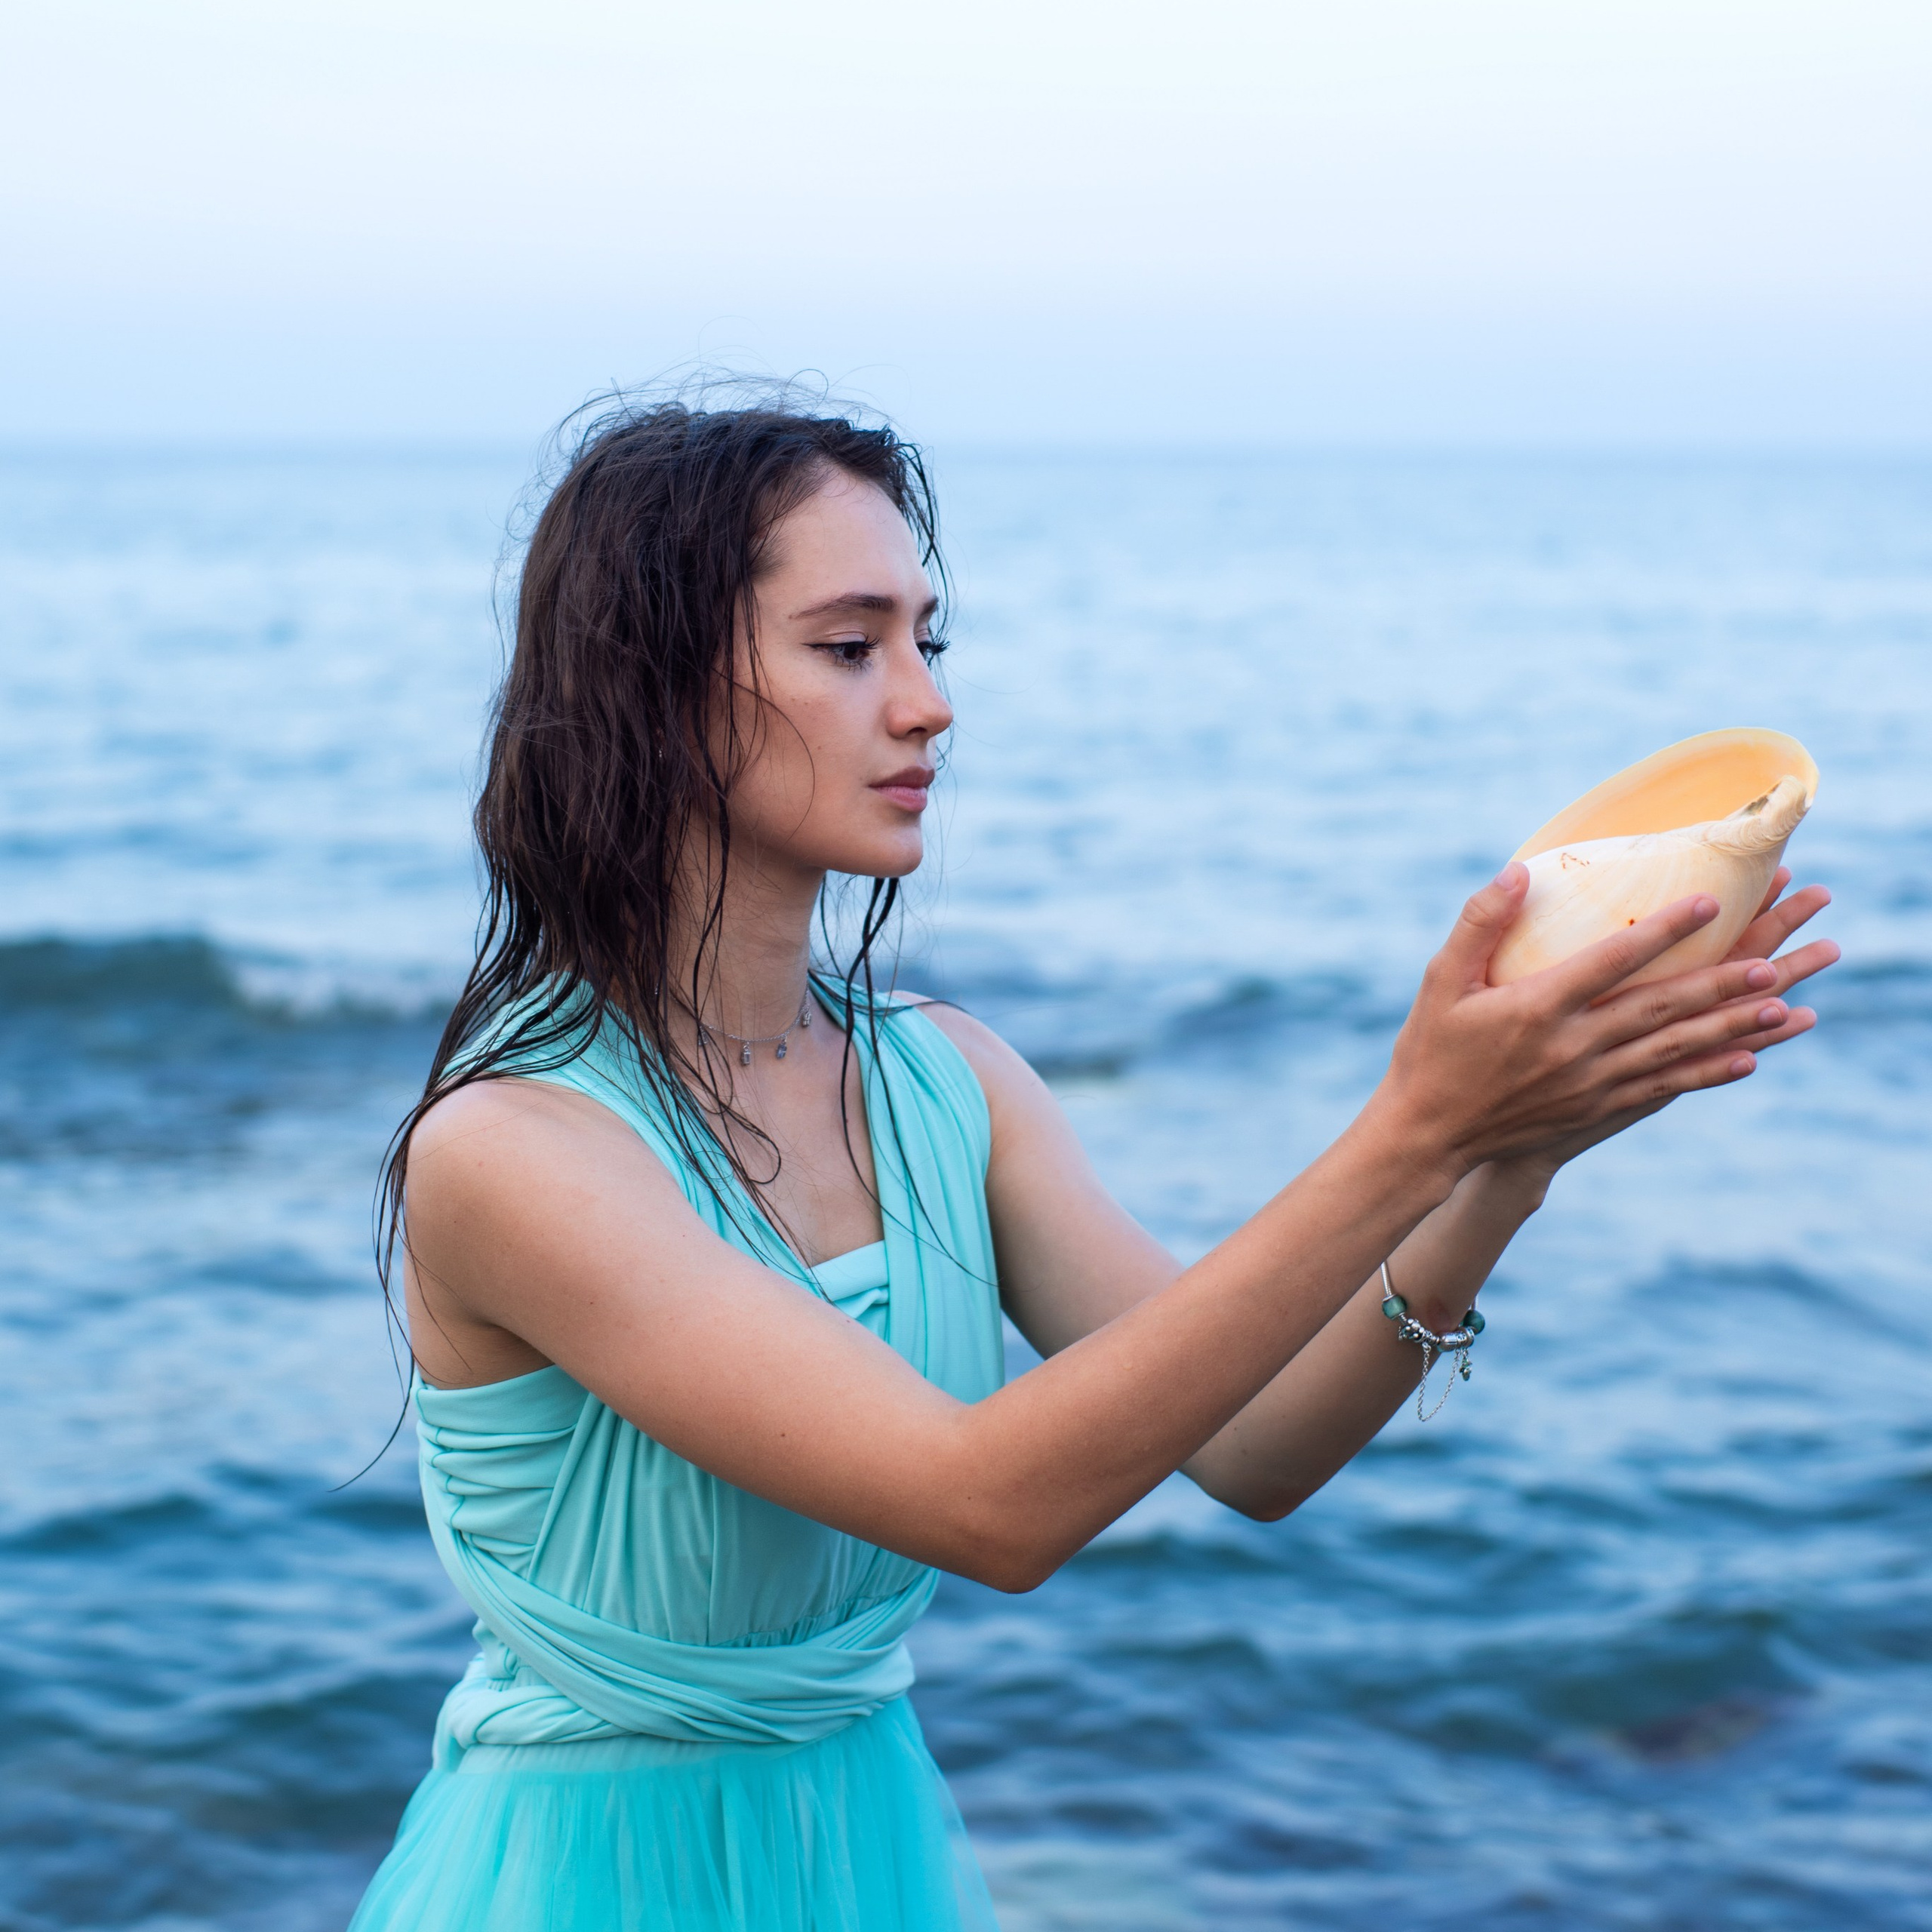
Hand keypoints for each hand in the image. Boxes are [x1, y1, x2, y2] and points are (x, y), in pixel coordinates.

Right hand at [1372, 863, 1835, 1181]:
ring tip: (1777, 1003)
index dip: (1663, 931)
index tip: (1708, 903)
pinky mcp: (1594, 1109)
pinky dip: (1706, 1073)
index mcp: (1537, 1007)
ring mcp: (1588, 1083)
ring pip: (1672, 1050)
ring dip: (1728, 1027)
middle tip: (1770, 960)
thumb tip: (1520, 871)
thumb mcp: (1440, 980)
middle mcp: (1572, 1047)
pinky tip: (1746, 1060)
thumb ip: (1480, 922)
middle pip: (1659, 1008)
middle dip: (1719, 983)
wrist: (1428, 1135)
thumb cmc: (1430, 1050)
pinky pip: (1663, 1088)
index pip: (1614, 960)